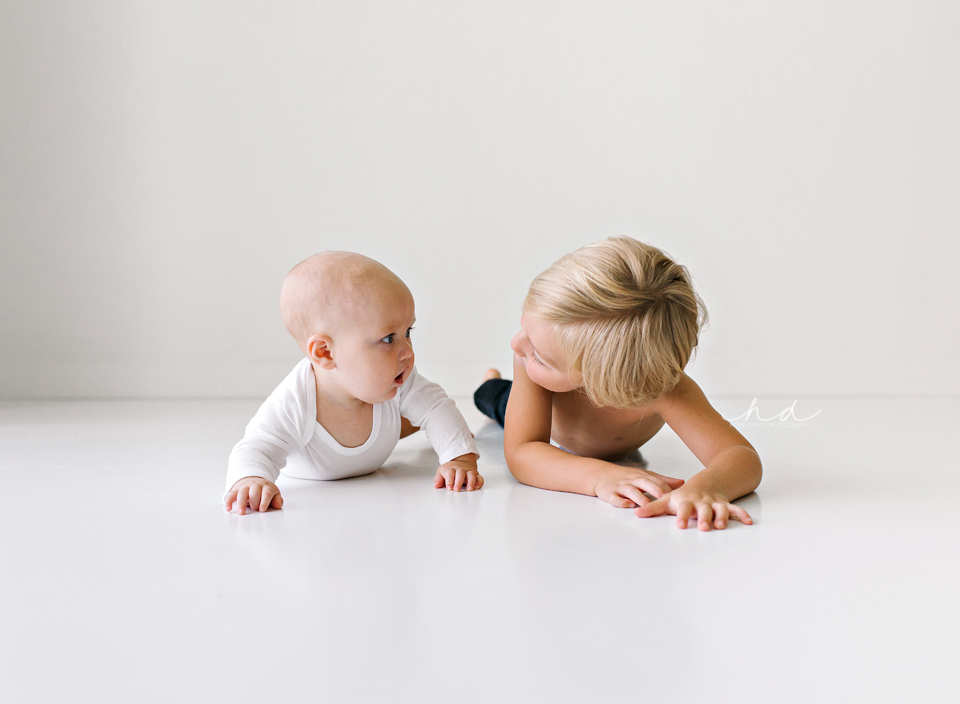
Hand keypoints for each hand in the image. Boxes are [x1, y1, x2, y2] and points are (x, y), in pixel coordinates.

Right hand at [224, 477, 283, 514]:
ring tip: (241, 513)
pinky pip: (231, 494)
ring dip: (241, 503)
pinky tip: (228, 509)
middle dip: (254, 502)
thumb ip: (277, 500)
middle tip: (255, 510)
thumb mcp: (274, 493)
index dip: (265, 501)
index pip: (266, 492)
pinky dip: (229, 501)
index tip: (262, 510)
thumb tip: (278, 505)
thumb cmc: (265, 491)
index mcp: (266, 486)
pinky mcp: (236, 490)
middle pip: (254, 492)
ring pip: (242, 493)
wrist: (253, 481)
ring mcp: (245, 487)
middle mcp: (255, 485)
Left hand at [433, 453, 483, 491]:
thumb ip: (438, 479)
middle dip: (459, 482)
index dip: (449, 480)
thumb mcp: (441, 471)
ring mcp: (469, 472)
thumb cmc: (450, 469)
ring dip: (471, 482)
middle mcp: (461, 469)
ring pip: (471, 475)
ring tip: (469, 489)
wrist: (461, 461)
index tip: (449, 488)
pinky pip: (479, 478)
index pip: (450, 473)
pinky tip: (477, 487)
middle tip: (457, 490)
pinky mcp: (475, 475)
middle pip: (460, 473)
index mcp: (451, 469)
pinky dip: (479, 482)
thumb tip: (436, 485)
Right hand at [593, 465, 684, 507]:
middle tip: (665, 498)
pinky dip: (622, 501)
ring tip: (648, 506)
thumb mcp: (645, 475)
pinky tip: (629, 505)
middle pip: (645, 483)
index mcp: (642, 476)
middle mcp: (632, 480)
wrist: (601, 474)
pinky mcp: (610, 493)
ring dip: (640, 498)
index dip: (666, 487)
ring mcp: (620, 486)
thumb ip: (663, 480)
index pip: (656, 480)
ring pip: (631, 491)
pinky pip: (616, 498)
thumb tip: (682, 482)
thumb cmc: (626, 476)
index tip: (677, 495)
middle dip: (655, 490)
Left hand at [634, 483, 752, 530]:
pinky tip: (749, 522)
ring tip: (721, 526)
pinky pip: (735, 509)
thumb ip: (653, 507)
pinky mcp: (725, 505)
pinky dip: (742, 515)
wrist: (706, 481)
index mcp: (687, 501)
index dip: (682, 516)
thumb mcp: (668, 499)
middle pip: (703, 510)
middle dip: (704, 518)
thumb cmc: (684, 495)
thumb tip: (636, 513)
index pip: (683, 508)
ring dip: (722, 517)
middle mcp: (701, 502)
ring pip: (720, 509)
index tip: (679, 524)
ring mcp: (714, 503)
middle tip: (704, 528)